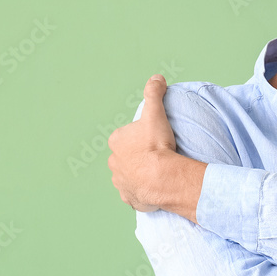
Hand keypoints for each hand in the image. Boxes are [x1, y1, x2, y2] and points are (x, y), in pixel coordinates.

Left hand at [107, 75, 176, 212]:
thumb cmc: (156, 146)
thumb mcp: (155, 114)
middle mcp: (114, 162)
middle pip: (126, 156)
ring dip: (139, 173)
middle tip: (157, 155)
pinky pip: (135, 193)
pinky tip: (153, 187)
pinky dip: (142, 190)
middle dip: (138, 155)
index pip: (127, 136)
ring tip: (157, 172)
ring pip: (128, 175)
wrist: (162, 178)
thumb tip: (156, 78)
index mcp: (116, 142)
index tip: (155, 138)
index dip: (142, 136)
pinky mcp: (129, 198)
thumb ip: (154, 94)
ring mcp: (120, 182)